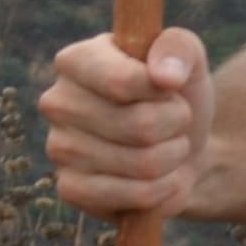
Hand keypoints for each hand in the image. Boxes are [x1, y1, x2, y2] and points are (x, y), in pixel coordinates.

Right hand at [39, 25, 213, 216]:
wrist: (181, 147)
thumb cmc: (176, 95)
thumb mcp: (188, 58)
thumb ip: (179, 48)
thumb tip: (164, 76)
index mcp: (76, 60)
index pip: (123, 81)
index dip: (163, 91)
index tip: (169, 88)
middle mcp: (57, 103)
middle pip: (140, 126)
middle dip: (176, 126)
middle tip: (173, 120)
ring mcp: (59, 148)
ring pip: (144, 164)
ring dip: (173, 157)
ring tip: (166, 146)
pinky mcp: (71, 189)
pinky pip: (134, 197)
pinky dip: (163, 190)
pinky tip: (158, 178)